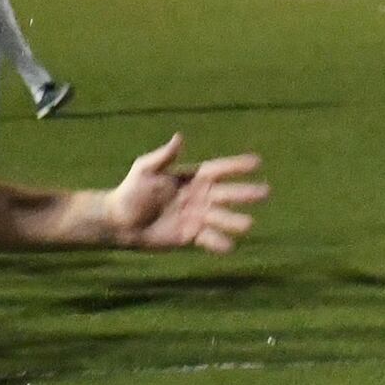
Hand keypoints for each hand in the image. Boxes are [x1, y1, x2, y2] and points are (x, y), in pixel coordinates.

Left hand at [103, 133, 267, 252]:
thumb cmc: (130, 191)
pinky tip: (230, 246)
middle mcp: (199, 196)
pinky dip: (219, 243)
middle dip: (245, 193)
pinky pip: (209, 239)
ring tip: (249, 224)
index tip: (258, 162)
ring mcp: (197, 217)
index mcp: (192, 177)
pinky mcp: (190, 236)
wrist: (119, 221)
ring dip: (235, 221)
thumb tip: (179, 137)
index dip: (237, 166)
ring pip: (221, 218)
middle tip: (266, 192)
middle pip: (226, 193)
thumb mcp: (145, 170)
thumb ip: (163, 156)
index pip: (218, 169)